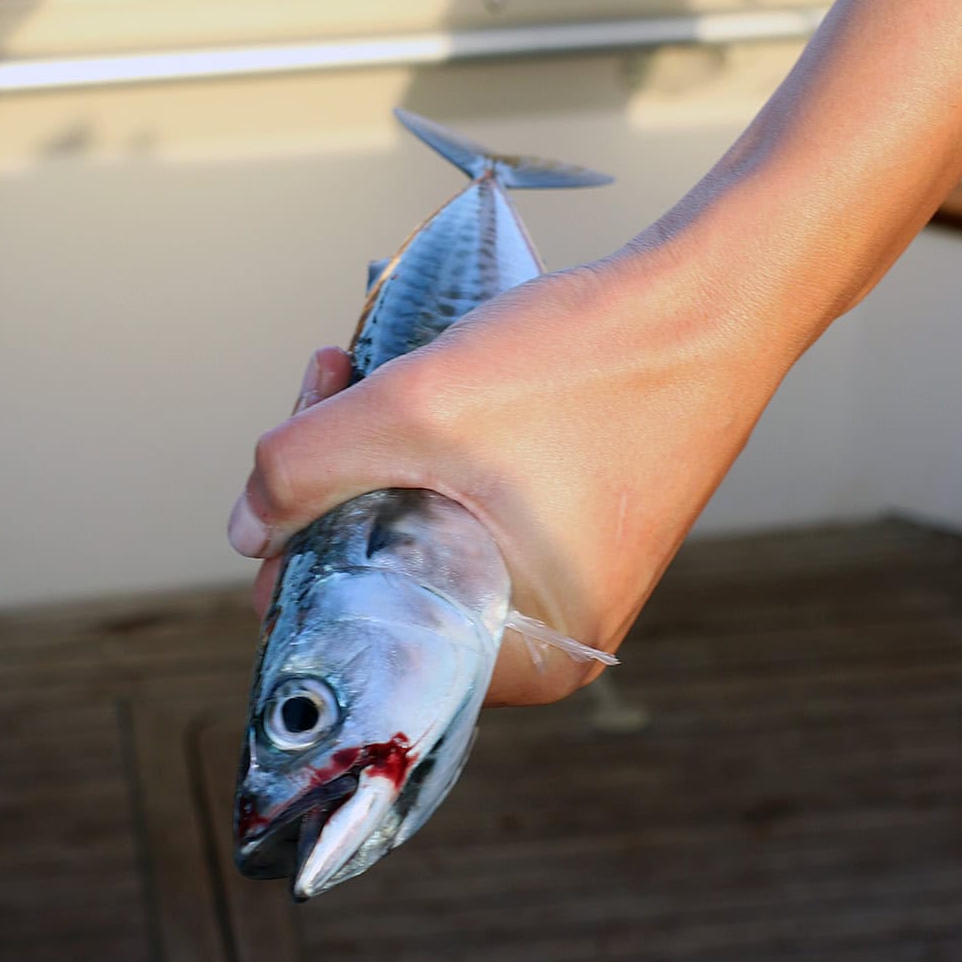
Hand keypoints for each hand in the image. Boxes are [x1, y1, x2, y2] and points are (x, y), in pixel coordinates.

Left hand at [229, 244, 794, 707]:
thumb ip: (300, 470)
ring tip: (357, 365)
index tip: (286, 477)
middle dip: (332, 487)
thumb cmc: (593, 366)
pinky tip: (413, 378)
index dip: (299, 558)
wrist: (714, 300)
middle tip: (324, 388)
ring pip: (416, 532)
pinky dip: (428, 447)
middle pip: (382, 582)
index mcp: (519, 661)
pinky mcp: (572, 528)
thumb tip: (247, 529)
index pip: (360, 636)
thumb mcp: (415, 410)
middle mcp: (544, 640)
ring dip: (371, 453)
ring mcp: (562, 583)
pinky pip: (466, 505)